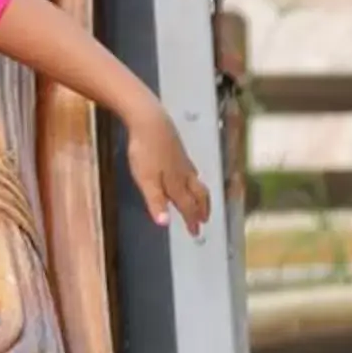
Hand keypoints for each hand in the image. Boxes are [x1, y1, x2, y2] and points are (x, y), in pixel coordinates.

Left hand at [125, 98, 210, 233]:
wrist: (149, 119)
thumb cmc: (146, 150)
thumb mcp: (146, 180)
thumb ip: (155, 201)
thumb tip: (164, 224)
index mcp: (176, 183)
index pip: (187, 206)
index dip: (192, 220)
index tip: (196, 233)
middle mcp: (183, 173)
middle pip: (198, 195)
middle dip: (202, 209)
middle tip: (205, 220)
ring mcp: (182, 160)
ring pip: (197, 182)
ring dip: (201, 195)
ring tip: (202, 201)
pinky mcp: (178, 149)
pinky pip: (191, 170)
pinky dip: (194, 179)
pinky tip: (189, 175)